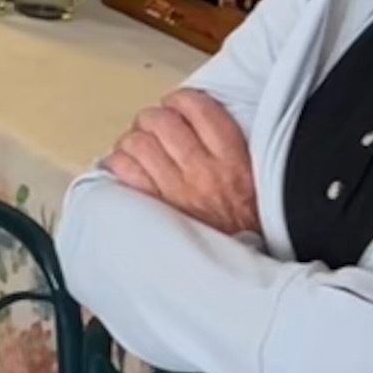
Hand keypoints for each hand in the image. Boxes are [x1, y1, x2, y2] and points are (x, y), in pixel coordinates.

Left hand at [105, 89, 259, 239]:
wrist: (237, 272)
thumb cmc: (245, 227)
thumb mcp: (254, 180)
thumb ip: (232, 148)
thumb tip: (197, 121)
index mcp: (233, 160)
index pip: (200, 109)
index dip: (180, 100)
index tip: (175, 105)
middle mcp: (203, 172)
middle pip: (162, 122)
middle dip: (152, 119)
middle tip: (152, 128)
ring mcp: (175, 190)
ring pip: (138, 142)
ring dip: (132, 140)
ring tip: (137, 147)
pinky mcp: (153, 209)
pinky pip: (124, 170)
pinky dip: (118, 162)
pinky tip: (124, 165)